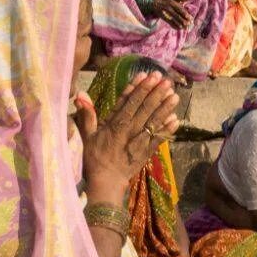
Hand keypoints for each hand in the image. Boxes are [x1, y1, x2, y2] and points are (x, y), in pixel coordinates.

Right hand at [78, 71, 180, 196]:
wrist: (106, 181)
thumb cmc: (94, 157)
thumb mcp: (87, 136)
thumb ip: (87, 115)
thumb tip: (80, 95)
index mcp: (115, 124)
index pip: (128, 102)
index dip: (138, 87)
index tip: (146, 75)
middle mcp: (129, 130)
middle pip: (144, 108)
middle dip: (155, 92)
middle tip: (164, 78)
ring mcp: (140, 140)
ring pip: (154, 120)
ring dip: (164, 107)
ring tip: (174, 94)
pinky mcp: (147, 151)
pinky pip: (159, 138)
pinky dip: (167, 129)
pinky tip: (176, 119)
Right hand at [147, 0, 193, 27]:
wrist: (152, 1)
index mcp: (171, 2)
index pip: (179, 8)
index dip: (184, 13)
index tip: (190, 18)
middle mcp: (167, 8)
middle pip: (176, 15)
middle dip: (183, 20)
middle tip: (189, 24)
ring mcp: (164, 13)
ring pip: (173, 19)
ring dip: (179, 24)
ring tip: (185, 27)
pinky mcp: (162, 17)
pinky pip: (168, 22)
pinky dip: (174, 25)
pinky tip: (179, 28)